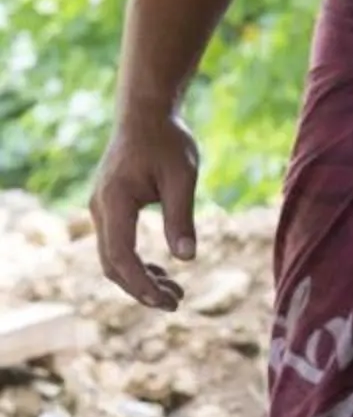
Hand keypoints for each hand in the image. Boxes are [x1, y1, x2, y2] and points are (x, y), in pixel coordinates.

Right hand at [90, 110, 201, 309]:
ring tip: (174, 293)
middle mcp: (100, 208)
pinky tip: (162, 272)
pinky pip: (116, 245)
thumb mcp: (182, 177)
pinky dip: (136, 263)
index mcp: (114, 201)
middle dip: (141, 288)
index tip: (167, 300)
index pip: (121, 255)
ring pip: (112, 257)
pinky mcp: (110, 208)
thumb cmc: (167, 141)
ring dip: (139, 279)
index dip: (141, 283)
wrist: (147, 114)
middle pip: (112, 264)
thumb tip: (187, 258)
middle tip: (176, 303)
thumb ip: (181, 217)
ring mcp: (102, 208)